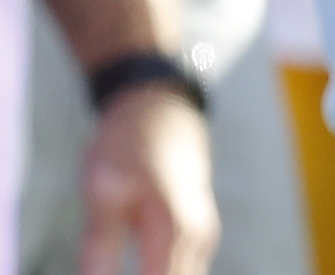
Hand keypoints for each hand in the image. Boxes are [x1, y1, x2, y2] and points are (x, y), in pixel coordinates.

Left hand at [77, 88, 214, 274]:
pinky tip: (143, 270)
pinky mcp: (201, 231)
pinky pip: (186, 270)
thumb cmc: (128, 144)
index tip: (104, 273)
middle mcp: (199, 238)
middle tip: (106, 264)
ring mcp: (205, 235)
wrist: (162, 106)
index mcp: (176, 231)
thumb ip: (100, 249)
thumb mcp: (102, 193)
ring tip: (113, 264)